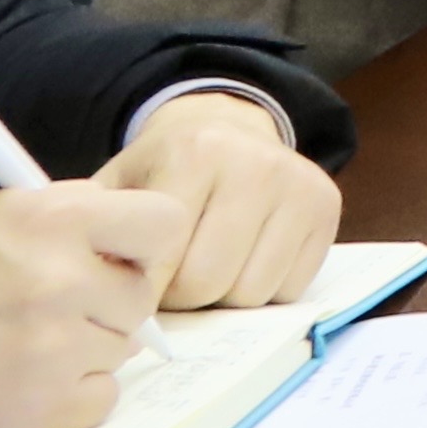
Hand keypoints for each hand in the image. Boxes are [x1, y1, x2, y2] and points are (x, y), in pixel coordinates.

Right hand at [0, 181, 191, 427]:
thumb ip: (69, 213)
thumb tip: (133, 230)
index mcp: (52, 218)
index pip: (164, 222)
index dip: (148, 245)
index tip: (124, 260)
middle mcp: (60, 278)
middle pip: (141, 296)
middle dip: (109, 305)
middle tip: (56, 310)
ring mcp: (54, 347)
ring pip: (121, 348)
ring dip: (86, 350)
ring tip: (25, 346)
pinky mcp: (43, 407)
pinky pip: (101, 398)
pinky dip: (73, 397)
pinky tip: (26, 384)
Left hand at [92, 88, 335, 309]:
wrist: (228, 129)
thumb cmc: (164, 172)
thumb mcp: (119, 189)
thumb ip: (101, 237)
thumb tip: (99, 299)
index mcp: (195, 153)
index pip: (164, 261)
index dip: (144, 288)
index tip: (135, 283)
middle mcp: (256, 162)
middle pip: (207, 283)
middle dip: (183, 298)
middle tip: (174, 279)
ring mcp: (299, 184)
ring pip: (250, 294)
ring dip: (224, 298)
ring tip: (210, 266)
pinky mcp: (327, 207)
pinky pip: (289, 290)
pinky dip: (264, 290)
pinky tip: (248, 259)